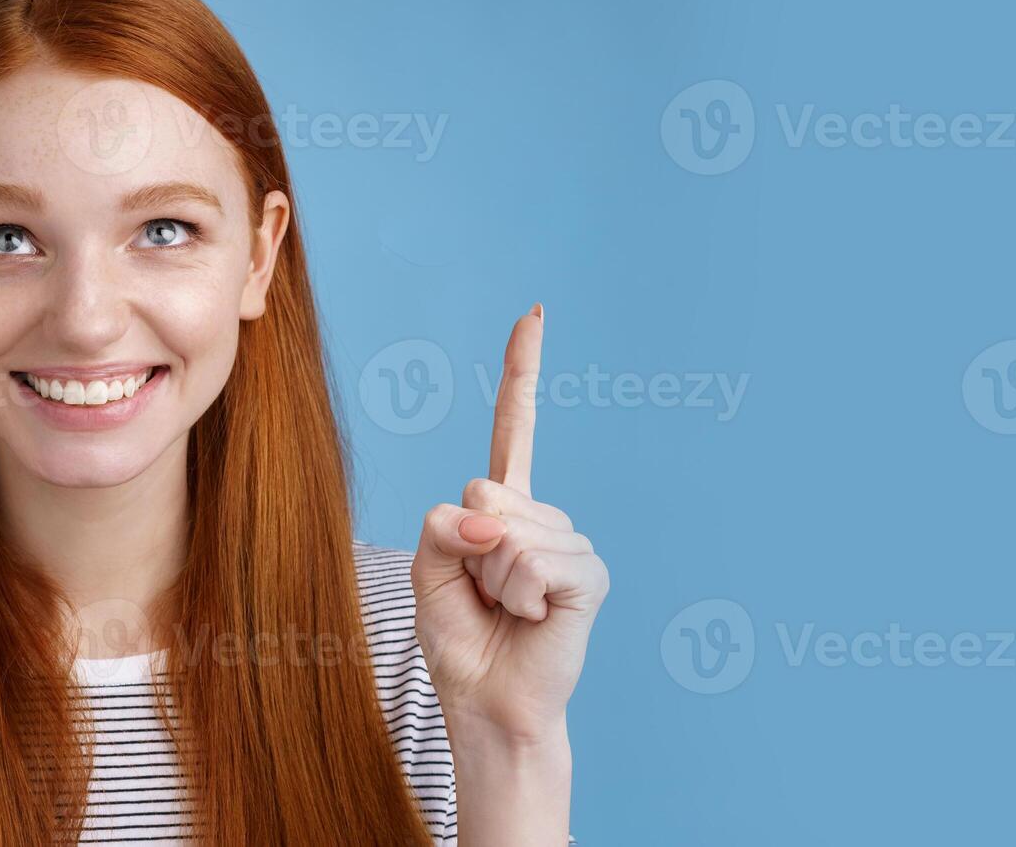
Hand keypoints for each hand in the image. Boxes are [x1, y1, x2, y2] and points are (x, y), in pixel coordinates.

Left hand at [411, 304, 609, 742]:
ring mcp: (570, 543)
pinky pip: (533, 561)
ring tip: (507, 611)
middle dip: (466, 549)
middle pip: (483, 491)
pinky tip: (532, 619)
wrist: (488, 703)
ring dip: (491, 581)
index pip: (513, 427)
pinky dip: (519, 596)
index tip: (535, 312)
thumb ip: (441, 528)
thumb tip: (490, 515)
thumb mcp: (427, 572)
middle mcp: (542, 518)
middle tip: (482, 595)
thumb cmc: (460, 640)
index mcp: (502, 509)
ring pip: (506, 532)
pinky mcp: (587, 575)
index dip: (522, 370)